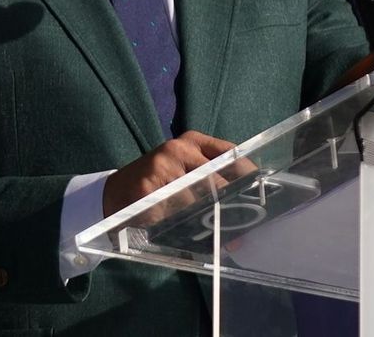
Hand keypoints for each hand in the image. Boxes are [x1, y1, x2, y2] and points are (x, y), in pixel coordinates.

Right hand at [103, 131, 254, 217]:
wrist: (114, 193)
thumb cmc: (158, 185)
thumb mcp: (184, 176)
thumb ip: (212, 188)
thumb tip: (245, 224)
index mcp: (192, 141)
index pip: (230, 153)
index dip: (247, 175)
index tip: (259, 195)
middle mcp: (179, 148)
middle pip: (219, 178)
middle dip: (231, 203)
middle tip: (240, 223)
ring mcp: (163, 165)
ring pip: (200, 196)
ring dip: (209, 217)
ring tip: (217, 232)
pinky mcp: (149, 186)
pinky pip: (178, 209)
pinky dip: (185, 222)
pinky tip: (183, 227)